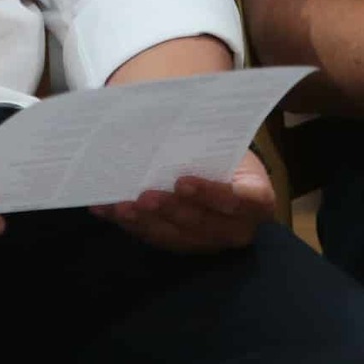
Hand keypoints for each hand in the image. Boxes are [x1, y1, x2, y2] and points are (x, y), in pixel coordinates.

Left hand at [93, 149, 275, 253]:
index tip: (181, 181)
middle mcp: (238, 228)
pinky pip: (156, 238)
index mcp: (257, 198)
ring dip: (147, 223)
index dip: (211, 194)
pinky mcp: (183, 244)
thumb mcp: (224, 137)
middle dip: (172, 211)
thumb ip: (207, 138)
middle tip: (145, 196)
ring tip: (122, 206)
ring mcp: (209, 241)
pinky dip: (130, 224)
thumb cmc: (222, 145)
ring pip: (177, 238)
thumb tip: (169, 119)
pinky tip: (106, 210)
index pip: (240, 201)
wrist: (217, 161)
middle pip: (204, 225)